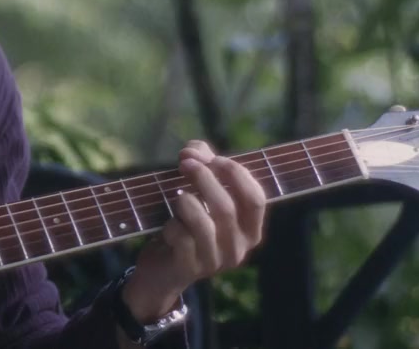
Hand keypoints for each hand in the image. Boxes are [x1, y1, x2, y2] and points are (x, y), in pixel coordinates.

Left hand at [121, 140, 265, 320]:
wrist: (163, 269)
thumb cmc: (187, 225)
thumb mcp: (199, 194)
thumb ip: (203, 165)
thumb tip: (194, 149)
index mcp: (249, 229)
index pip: (255, 198)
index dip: (236, 174)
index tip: (213, 158)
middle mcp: (238, 247)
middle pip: (226, 206)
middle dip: (204, 178)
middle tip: (184, 164)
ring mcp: (215, 260)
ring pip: (203, 222)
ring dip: (185, 200)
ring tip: (176, 196)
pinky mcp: (190, 267)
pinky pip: (181, 236)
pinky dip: (171, 223)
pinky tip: (168, 226)